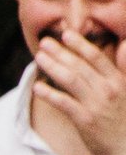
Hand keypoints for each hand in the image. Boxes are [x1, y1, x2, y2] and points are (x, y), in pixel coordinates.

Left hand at [31, 23, 125, 154]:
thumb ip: (125, 68)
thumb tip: (124, 44)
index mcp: (118, 81)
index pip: (96, 57)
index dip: (80, 44)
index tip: (66, 34)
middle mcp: (106, 90)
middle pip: (79, 66)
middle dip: (60, 52)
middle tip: (44, 42)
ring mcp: (95, 105)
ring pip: (70, 80)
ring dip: (52, 67)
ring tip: (39, 58)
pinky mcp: (84, 120)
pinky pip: (64, 103)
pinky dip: (50, 94)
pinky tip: (37, 87)